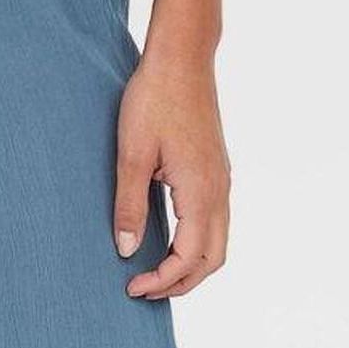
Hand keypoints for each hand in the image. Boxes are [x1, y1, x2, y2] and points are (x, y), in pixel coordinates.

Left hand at [113, 52, 229, 297]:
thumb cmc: (154, 99)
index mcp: (200, 191)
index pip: (189, 258)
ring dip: (190, 265)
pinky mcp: (216, 171)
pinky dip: (196, 244)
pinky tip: (168, 241)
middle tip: (143, 289)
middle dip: (181, 283)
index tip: (132, 287)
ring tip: (154, 272)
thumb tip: (127, 251)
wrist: (182, 58)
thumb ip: (129, 206)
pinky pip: (215, 222)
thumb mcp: (131, 155)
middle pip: (213, 259)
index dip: (163, 281)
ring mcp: (221, 181)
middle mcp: (219, 190)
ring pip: (218, 242)